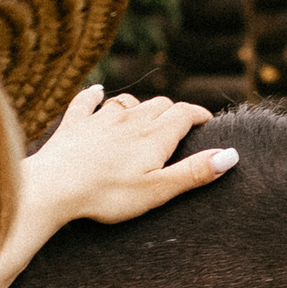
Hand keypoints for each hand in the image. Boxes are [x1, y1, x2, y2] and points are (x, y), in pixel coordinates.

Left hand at [0, 85, 237, 287]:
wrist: (55, 186)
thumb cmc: (108, 195)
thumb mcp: (158, 190)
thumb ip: (194, 172)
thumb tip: (231, 156)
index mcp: (154, 136)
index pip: (184, 113)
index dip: (199, 115)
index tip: (207, 121)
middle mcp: (130, 119)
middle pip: (159, 104)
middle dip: (173, 110)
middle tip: (180, 123)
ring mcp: (100, 118)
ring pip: (128, 101)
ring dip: (140, 105)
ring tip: (145, 115)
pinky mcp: (74, 123)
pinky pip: (87, 100)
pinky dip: (95, 95)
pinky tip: (96, 92)